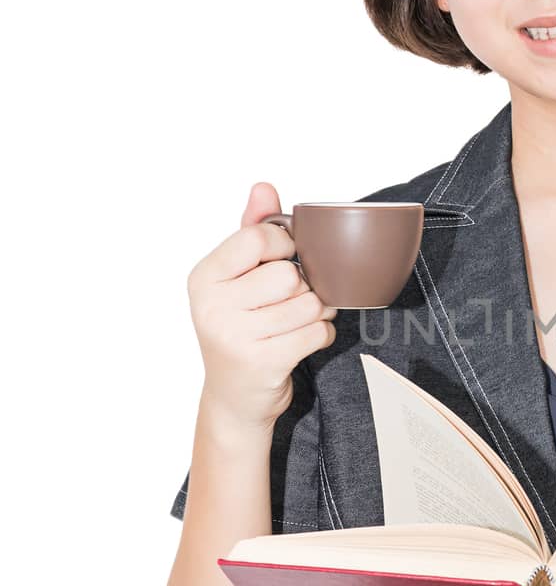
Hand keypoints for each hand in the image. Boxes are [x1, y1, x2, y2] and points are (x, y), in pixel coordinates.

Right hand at [186, 181, 337, 432]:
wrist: (234, 398)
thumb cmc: (240, 328)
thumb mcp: (237, 278)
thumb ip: (251, 231)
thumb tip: (263, 187)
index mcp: (204, 277)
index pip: (257, 238)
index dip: (284, 246)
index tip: (284, 260)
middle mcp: (213, 306)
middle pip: (289, 274)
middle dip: (303, 287)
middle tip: (292, 301)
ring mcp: (235, 337)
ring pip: (308, 303)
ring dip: (315, 313)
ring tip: (296, 323)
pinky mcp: (263, 363)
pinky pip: (316, 332)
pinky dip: (320, 335)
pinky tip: (301, 342)